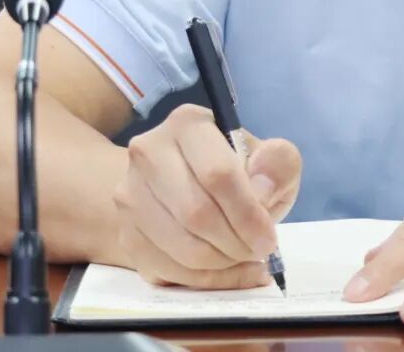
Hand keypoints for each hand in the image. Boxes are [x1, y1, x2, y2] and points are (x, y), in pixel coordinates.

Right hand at [114, 103, 301, 288]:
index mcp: (188, 124)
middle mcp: (149, 153)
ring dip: (220, 263)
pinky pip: (166, 269)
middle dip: (235, 242)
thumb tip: (262, 191)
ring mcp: (130, 194)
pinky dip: (203, 280)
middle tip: (257, 251)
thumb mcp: (269, 157)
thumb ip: (278, 164)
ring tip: (243, 258)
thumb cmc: (237, 167)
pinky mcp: (126, 232)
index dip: (247, 213)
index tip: (268, 238)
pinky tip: (226, 272)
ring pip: (180, 247)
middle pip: (196, 213)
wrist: (186, 182)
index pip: (218, 174)